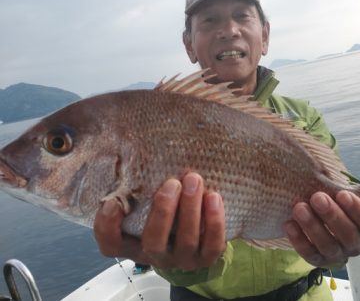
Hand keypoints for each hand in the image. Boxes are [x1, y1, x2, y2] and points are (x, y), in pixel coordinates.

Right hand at [93, 172, 225, 269]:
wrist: (200, 230)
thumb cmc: (169, 205)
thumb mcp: (149, 196)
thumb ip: (139, 182)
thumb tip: (130, 139)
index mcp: (134, 241)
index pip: (110, 243)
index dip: (108, 226)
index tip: (114, 202)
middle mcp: (156, 254)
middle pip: (153, 242)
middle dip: (163, 211)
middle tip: (172, 183)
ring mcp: (182, 258)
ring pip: (186, 242)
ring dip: (190, 210)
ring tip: (194, 180)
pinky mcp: (207, 258)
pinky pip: (212, 245)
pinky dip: (214, 221)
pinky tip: (214, 197)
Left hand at [283, 191, 359, 266]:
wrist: (315, 215)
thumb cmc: (333, 200)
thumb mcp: (346, 193)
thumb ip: (355, 188)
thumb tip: (356, 178)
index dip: (358, 210)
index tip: (342, 193)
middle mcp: (355, 244)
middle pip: (349, 235)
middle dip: (332, 215)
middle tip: (317, 197)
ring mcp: (337, 254)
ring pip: (328, 246)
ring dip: (313, 227)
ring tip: (299, 208)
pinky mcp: (318, 260)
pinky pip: (309, 254)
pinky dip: (299, 240)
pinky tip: (289, 224)